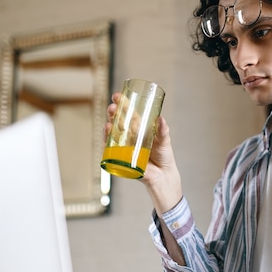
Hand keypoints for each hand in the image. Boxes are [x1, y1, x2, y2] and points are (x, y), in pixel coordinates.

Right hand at [104, 93, 182, 214]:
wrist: (163, 175)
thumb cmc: (164, 156)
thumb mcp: (164, 141)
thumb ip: (163, 131)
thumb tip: (161, 119)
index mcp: (140, 128)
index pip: (129, 113)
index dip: (123, 104)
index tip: (118, 96)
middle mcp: (130, 136)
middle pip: (118, 121)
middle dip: (114, 113)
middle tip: (113, 107)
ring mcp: (124, 146)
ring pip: (112, 134)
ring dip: (109, 127)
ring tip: (109, 122)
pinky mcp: (121, 158)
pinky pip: (111, 149)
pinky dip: (107, 143)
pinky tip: (106, 136)